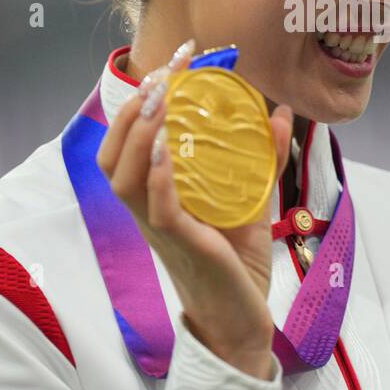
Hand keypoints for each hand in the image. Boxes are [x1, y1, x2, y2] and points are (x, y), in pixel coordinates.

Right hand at [94, 39, 292, 379]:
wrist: (242, 322)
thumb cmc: (237, 265)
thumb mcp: (250, 202)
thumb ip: (262, 159)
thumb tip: (277, 112)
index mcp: (156, 198)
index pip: (125, 146)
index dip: (135, 105)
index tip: (165, 66)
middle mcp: (148, 211)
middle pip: (112, 156)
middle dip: (132, 109)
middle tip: (163, 74)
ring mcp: (161, 230)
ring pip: (123, 178)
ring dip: (138, 135)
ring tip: (159, 99)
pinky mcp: (184, 246)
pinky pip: (157, 208)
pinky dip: (156, 176)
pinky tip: (164, 147)